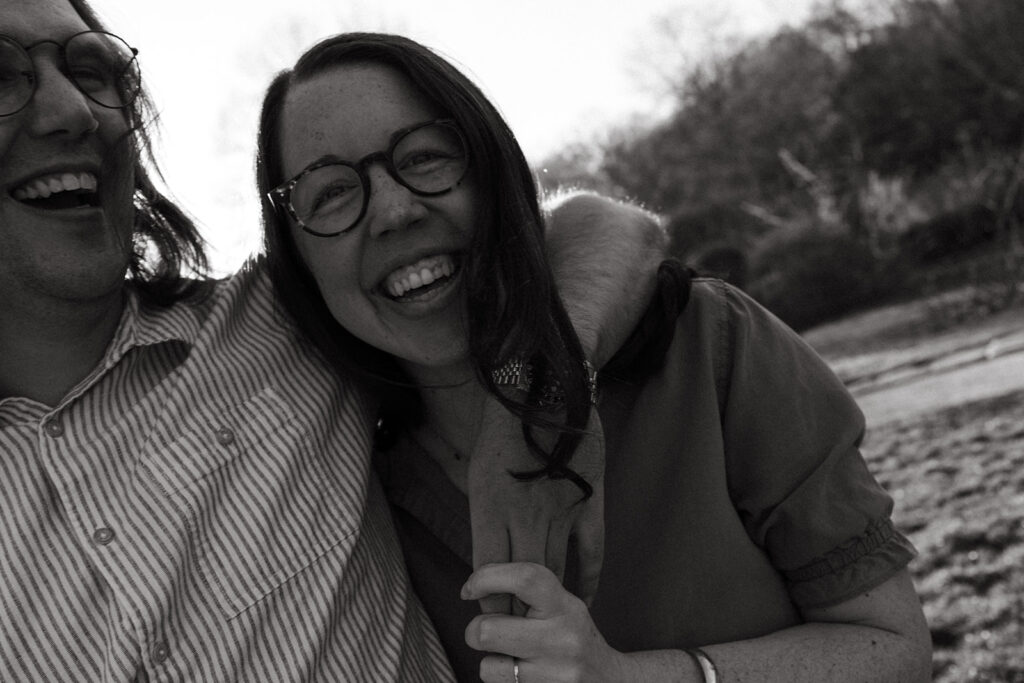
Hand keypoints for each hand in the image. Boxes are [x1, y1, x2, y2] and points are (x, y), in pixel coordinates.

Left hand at [463, 562, 631, 682]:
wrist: (610, 682)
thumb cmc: (575, 638)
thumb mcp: (564, 606)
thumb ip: (530, 594)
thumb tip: (479, 583)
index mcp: (565, 607)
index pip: (524, 578)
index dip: (486, 577)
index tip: (469, 588)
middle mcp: (562, 640)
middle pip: (487, 630)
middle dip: (477, 630)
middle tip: (490, 630)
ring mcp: (554, 676)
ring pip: (488, 666)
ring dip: (492, 662)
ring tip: (514, 657)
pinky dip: (502, 681)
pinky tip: (524, 675)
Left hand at [468, 396, 604, 613]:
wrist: (545, 387)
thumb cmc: (503, 428)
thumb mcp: (477, 473)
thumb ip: (484, 517)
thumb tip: (487, 558)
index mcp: (489, 507)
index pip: (486, 571)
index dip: (486, 599)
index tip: (486, 616)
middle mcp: (523, 515)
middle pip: (518, 581)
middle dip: (514, 614)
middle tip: (515, 637)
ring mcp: (560, 511)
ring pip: (553, 572)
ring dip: (547, 604)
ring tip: (543, 628)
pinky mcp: (589, 504)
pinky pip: (591, 553)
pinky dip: (589, 580)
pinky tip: (586, 599)